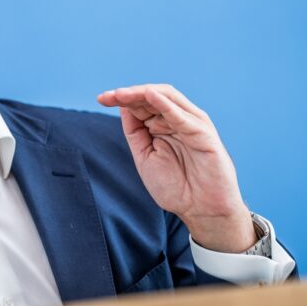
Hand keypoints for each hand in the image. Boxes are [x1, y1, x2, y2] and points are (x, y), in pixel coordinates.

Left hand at [98, 84, 255, 252]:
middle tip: (108, 96)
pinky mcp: (204, 134)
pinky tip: (151, 97)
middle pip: (152, 96)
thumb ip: (135, 131)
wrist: (201, 211)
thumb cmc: (176, 186)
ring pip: (167, 99)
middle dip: (129, 94)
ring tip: (122, 94)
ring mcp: (192, 124)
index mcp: (163, 124)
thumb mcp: (145, 155)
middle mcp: (178, 119)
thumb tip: (122, 106)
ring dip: (143, 94)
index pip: (141, 103)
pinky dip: (167, 105)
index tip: (101, 99)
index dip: (121, 98)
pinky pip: (183, 117)